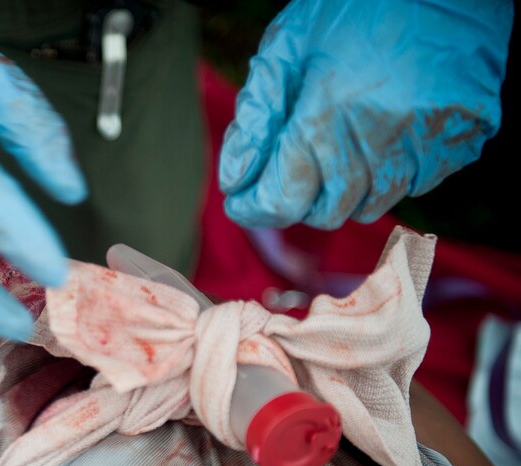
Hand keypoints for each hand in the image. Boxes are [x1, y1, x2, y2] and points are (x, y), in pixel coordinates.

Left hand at [218, 0, 512, 228]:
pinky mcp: (463, 140)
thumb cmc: (353, 6)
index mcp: (326, 119)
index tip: (242, 201)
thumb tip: (235, 180)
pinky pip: (417, 183)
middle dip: (302, 197)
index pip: (282, 202)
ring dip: (347, 188)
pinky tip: (387, 128)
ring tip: (341, 140)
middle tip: (293, 163)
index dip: (255, 208)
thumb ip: (256, 119)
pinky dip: (392, 171)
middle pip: (328, 212)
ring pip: (372, 205)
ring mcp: (428, 145)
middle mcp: (378, 142)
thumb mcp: (285, 49)